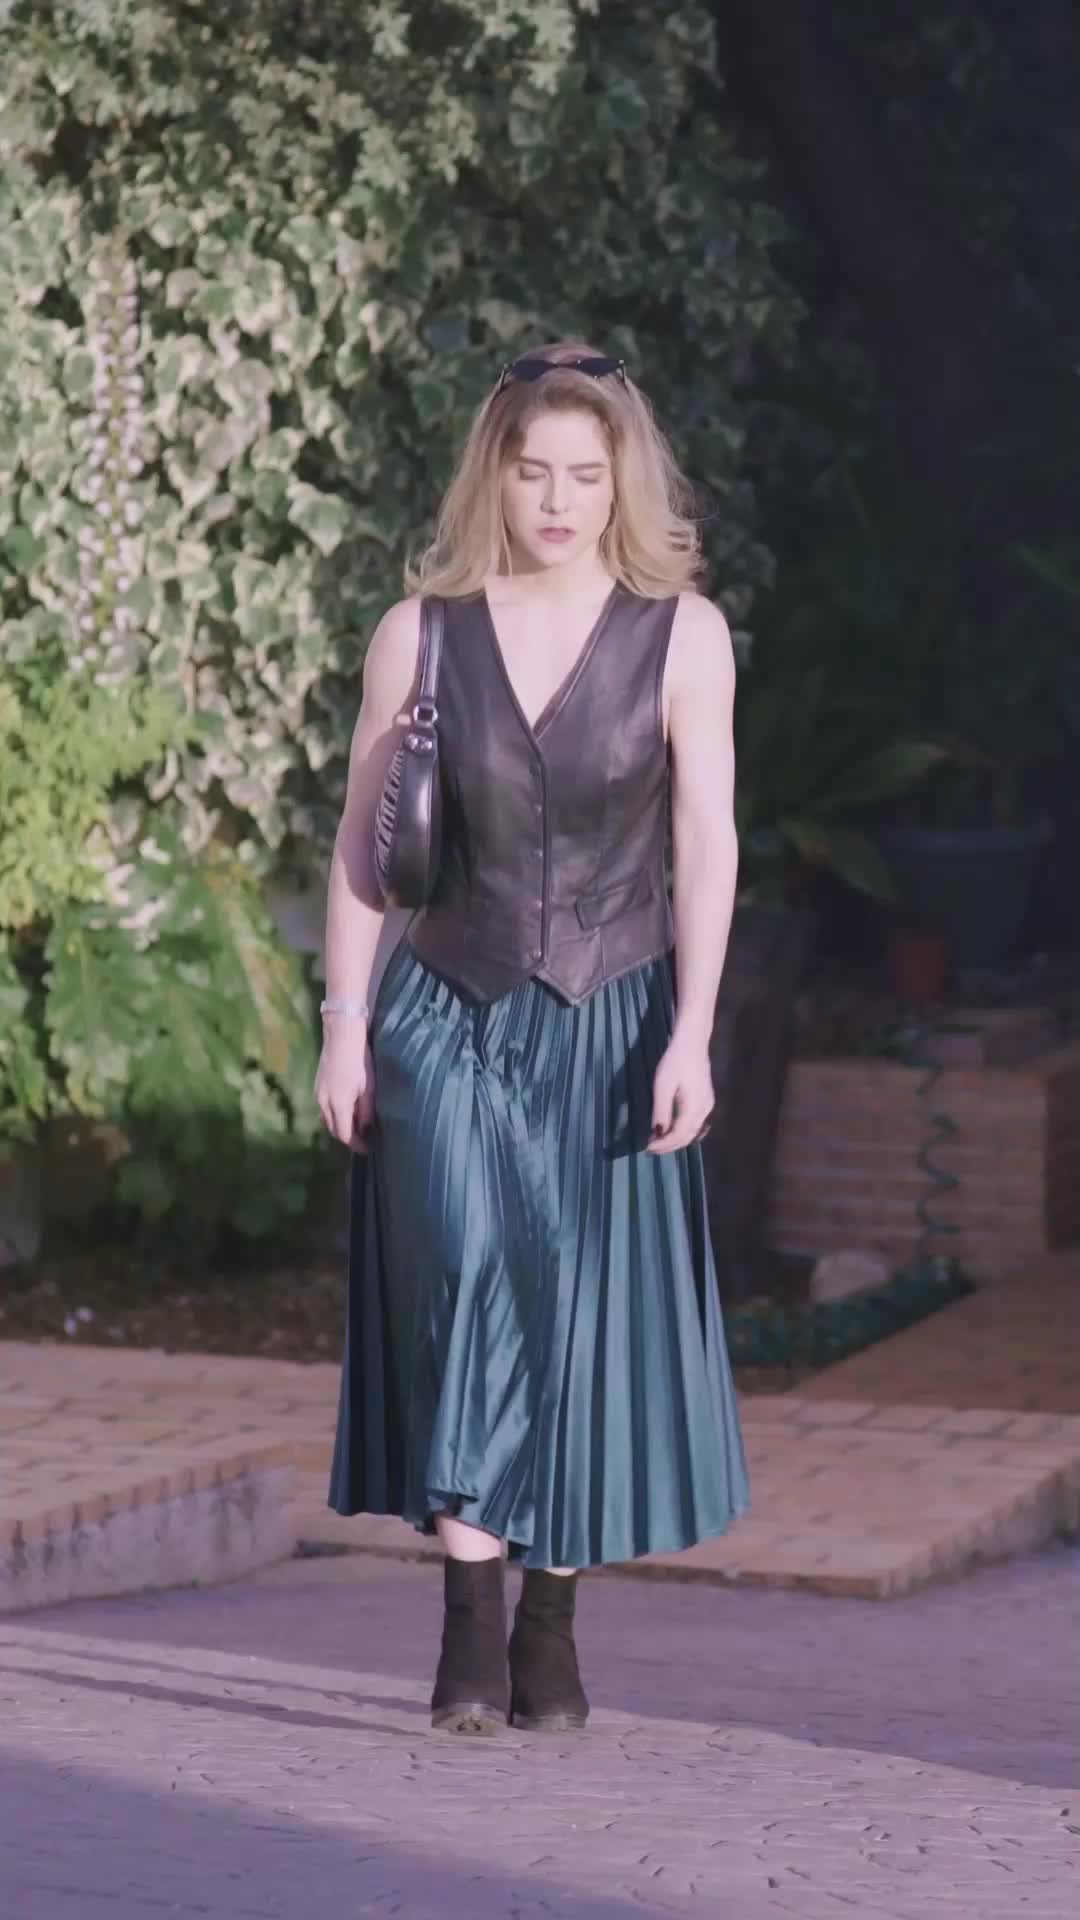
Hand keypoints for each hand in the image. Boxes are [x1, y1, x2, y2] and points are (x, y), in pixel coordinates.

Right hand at [314, 1022, 375, 1152]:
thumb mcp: (368, 1088)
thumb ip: (366, 1111)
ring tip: (355, 1126)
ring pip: (327, 1119)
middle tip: (363, 1139)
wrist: (341, 1037)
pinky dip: (333, 1115)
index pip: (344, 1134)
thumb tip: (365, 1128)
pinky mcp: (317, 1086)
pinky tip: (345, 1110)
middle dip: (347, 1137)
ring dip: (339, 1126)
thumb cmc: (359, 1061)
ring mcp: (318, 1094)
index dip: (355, 1144)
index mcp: (338, 1105)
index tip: (366, 1149)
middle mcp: (323, 1103)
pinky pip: (323, 1108)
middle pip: (333, 1129)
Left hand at [647, 1030, 713, 1154]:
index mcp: (694, 1107)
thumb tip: (657, 1133)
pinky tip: (674, 1132)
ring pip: (693, 1133)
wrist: (692, 1042)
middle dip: (669, 1146)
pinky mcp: (707, 1101)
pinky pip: (697, 1125)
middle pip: (687, 1137)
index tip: (647, 1148)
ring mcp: (708, 1106)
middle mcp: (705, 1110)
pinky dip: (685, 1133)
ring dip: (676, 1140)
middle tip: (650, 1149)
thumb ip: (661, 1111)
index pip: (679, 1135)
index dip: (663, 1145)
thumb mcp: (663, 1085)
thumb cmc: (675, 1061)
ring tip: (659, 1143)